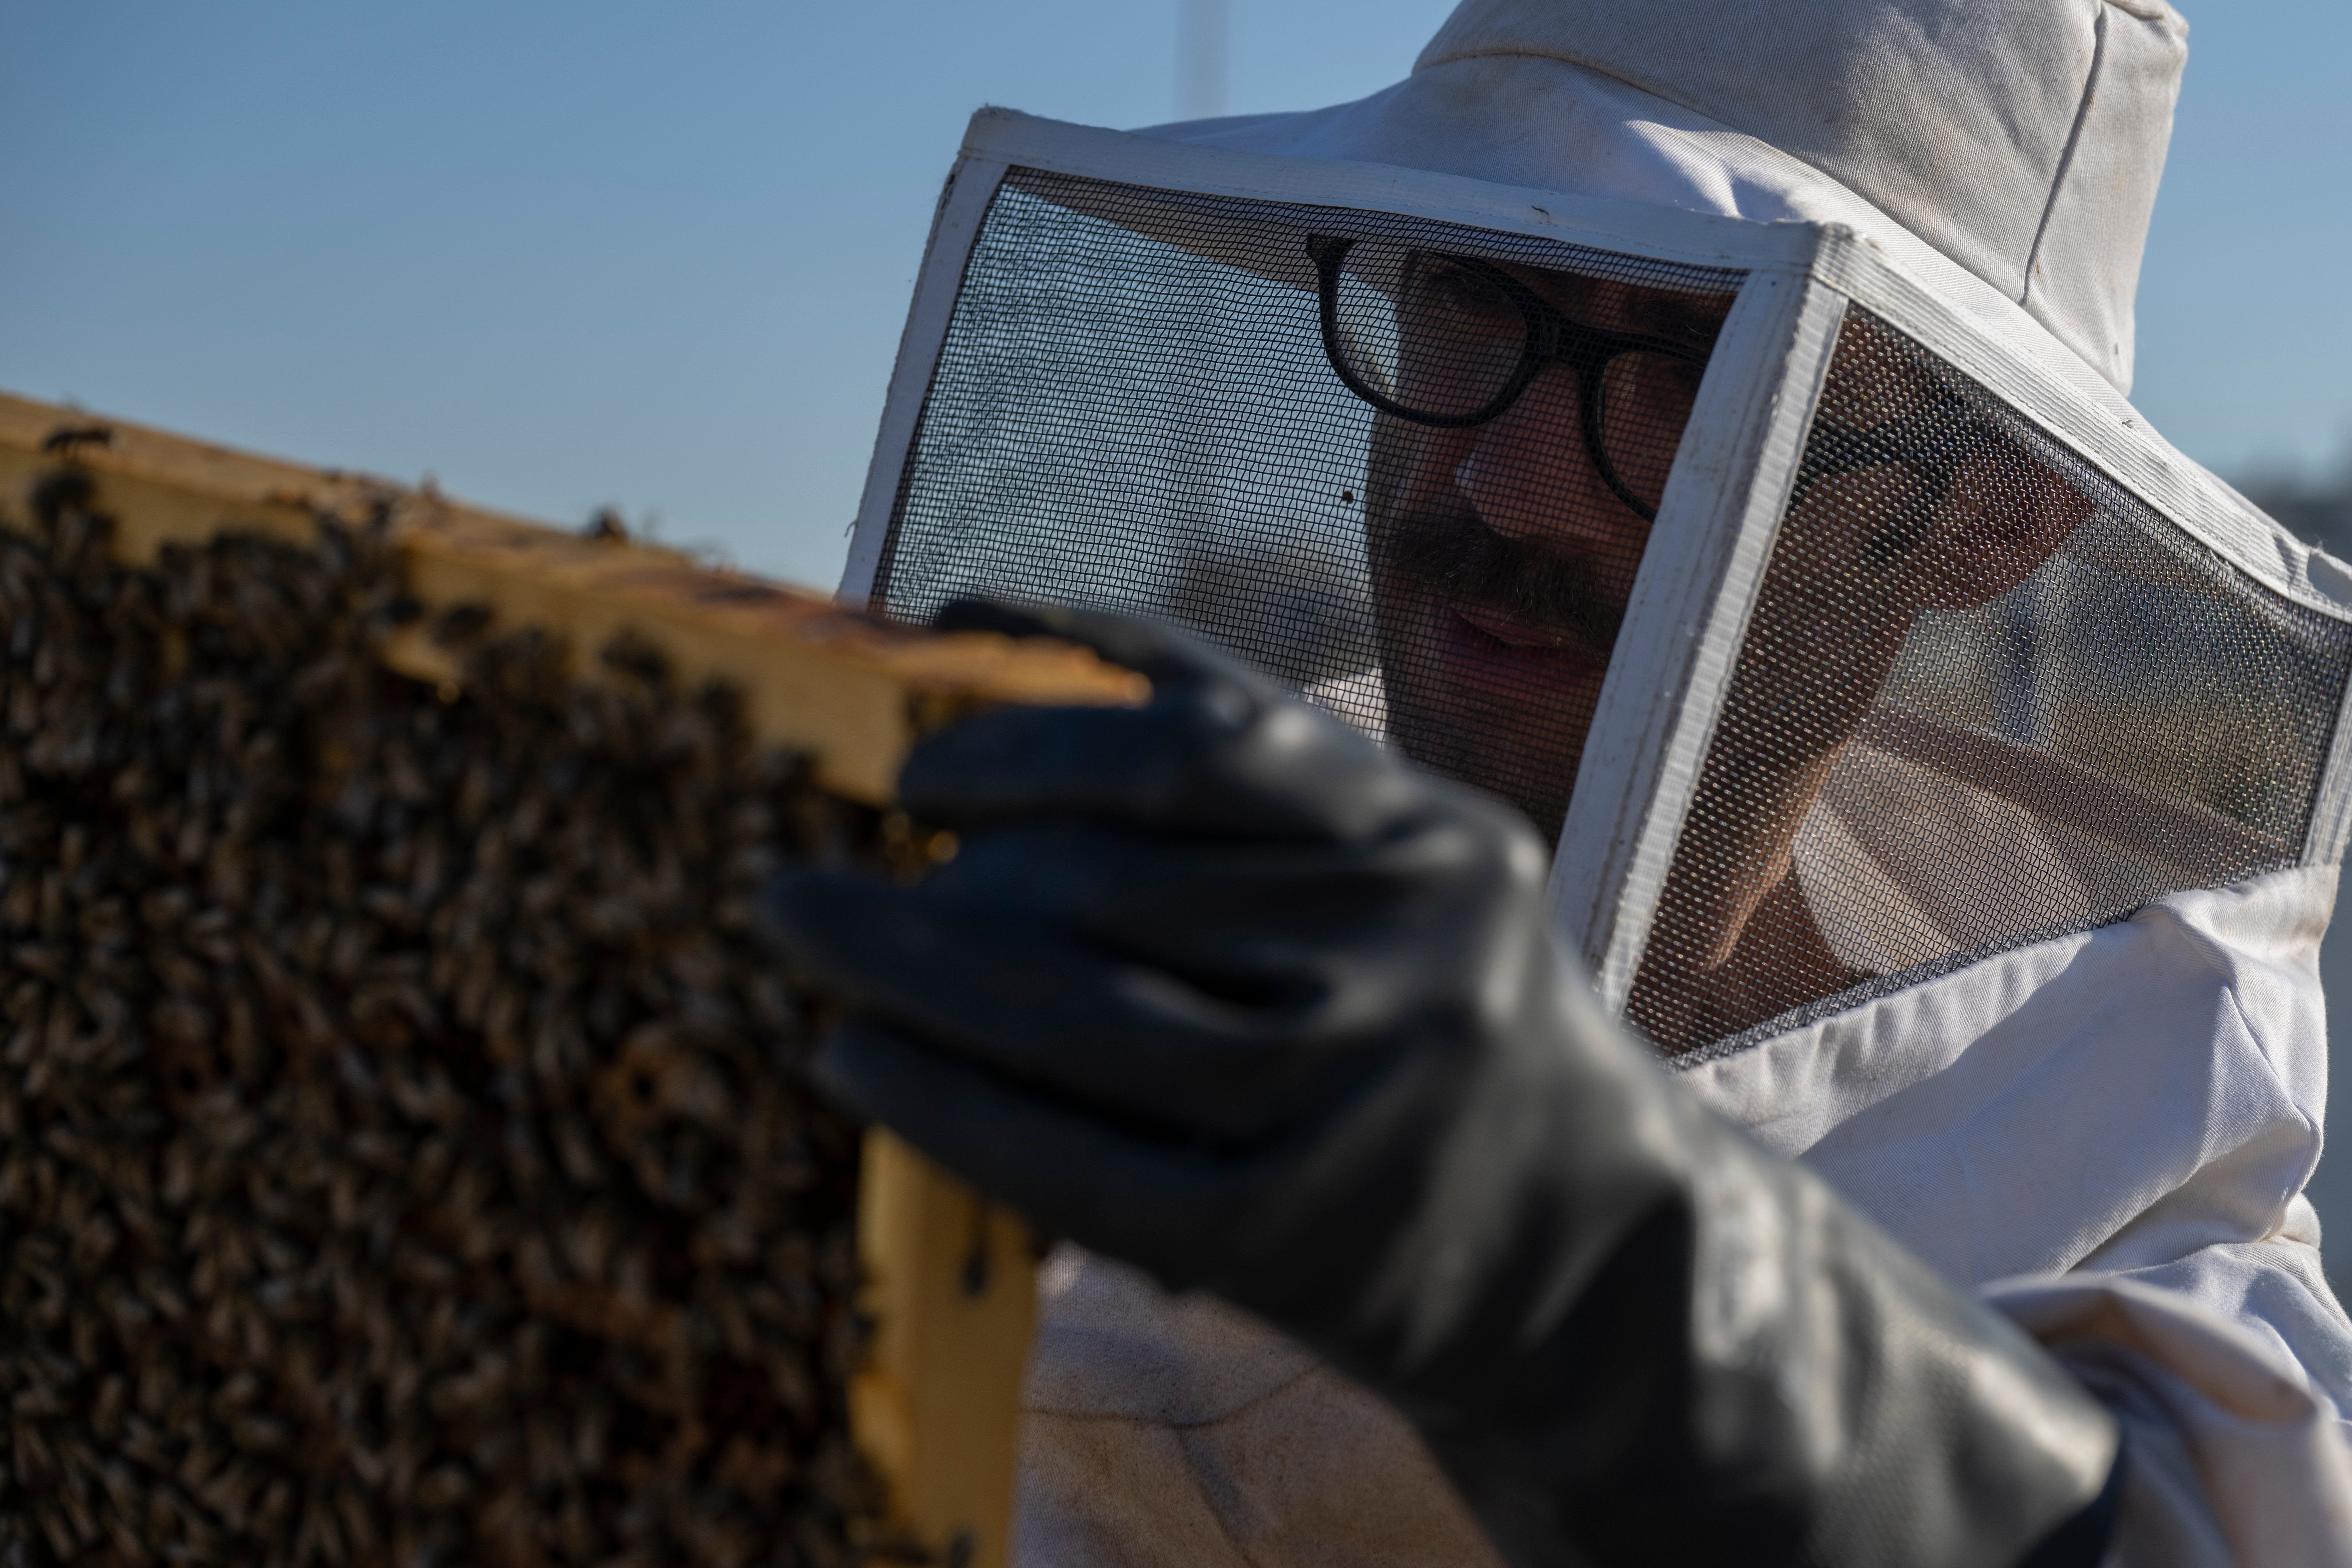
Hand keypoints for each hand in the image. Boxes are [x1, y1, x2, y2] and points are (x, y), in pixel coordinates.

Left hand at [764, 600, 2119, 1567]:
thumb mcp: (1386, 869)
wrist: (1594, 1250)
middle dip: (933, 864)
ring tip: (806, 946)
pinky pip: (1088, 1166)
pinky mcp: (1305, 1239)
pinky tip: (854, 1066)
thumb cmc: (1436, 1023)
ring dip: (910, 974)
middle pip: (1121, 880)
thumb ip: (1241, 766)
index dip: (1030, 734)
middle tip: (801, 865)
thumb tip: (993, 645)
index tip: (909, 760)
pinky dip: (947, 1110)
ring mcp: (1368, 1099)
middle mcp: (1418, 949)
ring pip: (1090, 1017)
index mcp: (1434, 831)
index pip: (1204, 738)